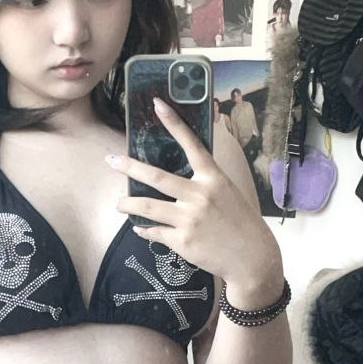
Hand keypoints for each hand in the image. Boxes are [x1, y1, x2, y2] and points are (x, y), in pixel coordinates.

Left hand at [108, 96, 281, 284]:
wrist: (252, 259)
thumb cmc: (240, 224)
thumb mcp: (227, 193)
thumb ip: (204, 182)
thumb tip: (175, 178)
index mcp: (213, 178)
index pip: (191, 144)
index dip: (174, 123)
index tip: (157, 105)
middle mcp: (199, 195)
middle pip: (156, 177)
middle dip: (129, 167)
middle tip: (111, 161)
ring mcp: (189, 219)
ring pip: (146, 207)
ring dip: (127, 204)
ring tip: (119, 204)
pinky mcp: (182, 241)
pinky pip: (153, 231)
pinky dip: (143, 229)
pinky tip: (139, 227)